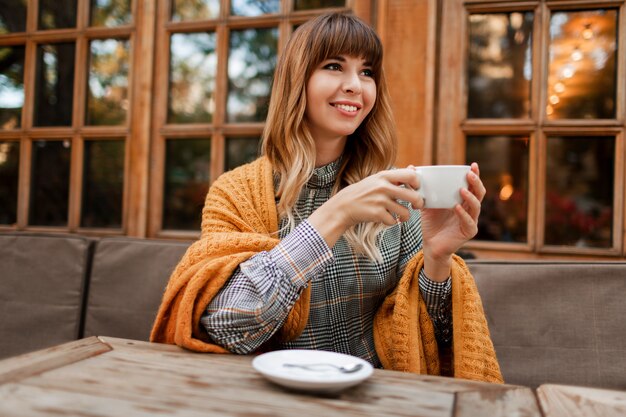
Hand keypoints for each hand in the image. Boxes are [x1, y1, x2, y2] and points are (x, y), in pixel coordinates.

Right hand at [308, 168, 423, 246]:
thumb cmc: (363, 192)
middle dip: (418, 203)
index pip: (411, 176)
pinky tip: (386, 218)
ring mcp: (380, 201)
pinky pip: (394, 221)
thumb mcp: (377, 179)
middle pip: (413, 196)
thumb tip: (414, 168)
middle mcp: (383, 187)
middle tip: (417, 206)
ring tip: (401, 216)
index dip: (417, 183)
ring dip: (405, 216)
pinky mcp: (376, 214)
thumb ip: (396, 176)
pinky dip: (391, 222)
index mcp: (384, 176)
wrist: (343, 206)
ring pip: (405, 212)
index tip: (416, 189)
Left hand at [419, 163, 484, 277]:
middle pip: (479, 194)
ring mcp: (471, 221)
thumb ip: (422, 187)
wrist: (430, 244)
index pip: (472, 186)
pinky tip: (457, 207)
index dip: (475, 175)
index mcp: (463, 200)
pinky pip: (468, 222)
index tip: (473, 164)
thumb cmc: (431, 223)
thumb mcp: (426, 203)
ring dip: (470, 197)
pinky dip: (463, 214)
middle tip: (469, 174)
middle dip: (476, 183)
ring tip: (462, 189)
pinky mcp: (468, 232)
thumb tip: (411, 167)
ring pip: (476, 207)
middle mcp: (470, 209)